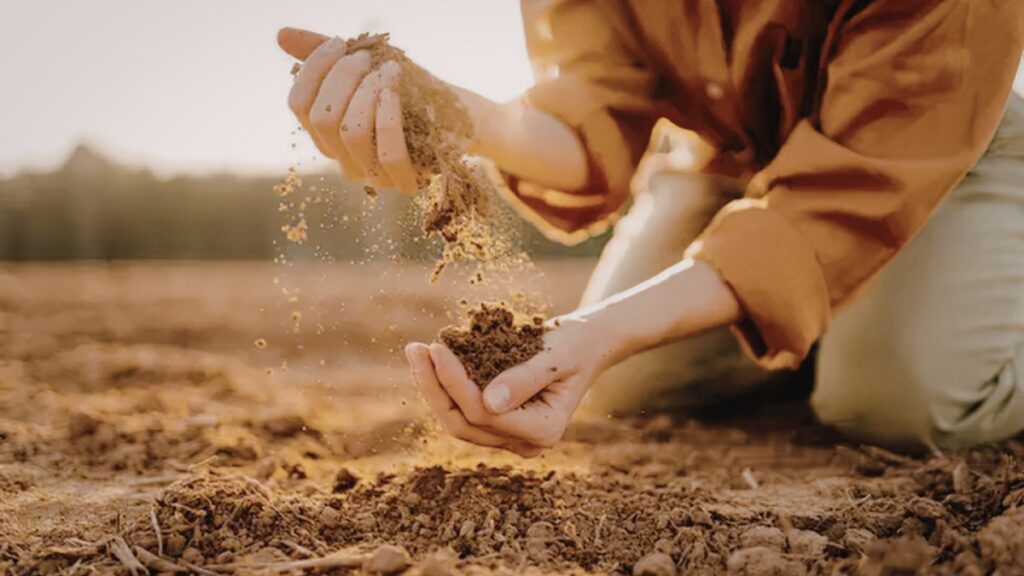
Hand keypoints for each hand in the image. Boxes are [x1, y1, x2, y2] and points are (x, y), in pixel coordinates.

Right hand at [277, 28, 419, 192]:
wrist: (462, 117)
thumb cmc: (411, 92)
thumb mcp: (369, 67)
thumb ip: (327, 55)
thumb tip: (281, 35)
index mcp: (327, 136)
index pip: (298, 105)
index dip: (313, 69)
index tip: (339, 42)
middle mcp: (344, 160)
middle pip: (322, 117)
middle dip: (343, 76)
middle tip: (367, 57)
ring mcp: (374, 176)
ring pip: (351, 133)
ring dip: (368, 92)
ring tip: (389, 70)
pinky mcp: (406, 183)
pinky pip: (389, 154)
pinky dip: (390, 117)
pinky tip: (395, 92)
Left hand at [404, 316, 613, 456]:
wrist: (586, 344)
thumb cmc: (575, 345)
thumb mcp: (556, 355)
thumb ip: (525, 378)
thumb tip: (489, 403)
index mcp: (544, 430)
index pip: (484, 413)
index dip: (454, 382)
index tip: (436, 346)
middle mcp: (525, 443)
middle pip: (464, 423)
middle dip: (434, 387)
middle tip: (415, 349)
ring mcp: (510, 437)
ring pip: (458, 420)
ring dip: (433, 387)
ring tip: (417, 352)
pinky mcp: (499, 424)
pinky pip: (463, 411)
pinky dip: (444, 387)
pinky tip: (430, 360)